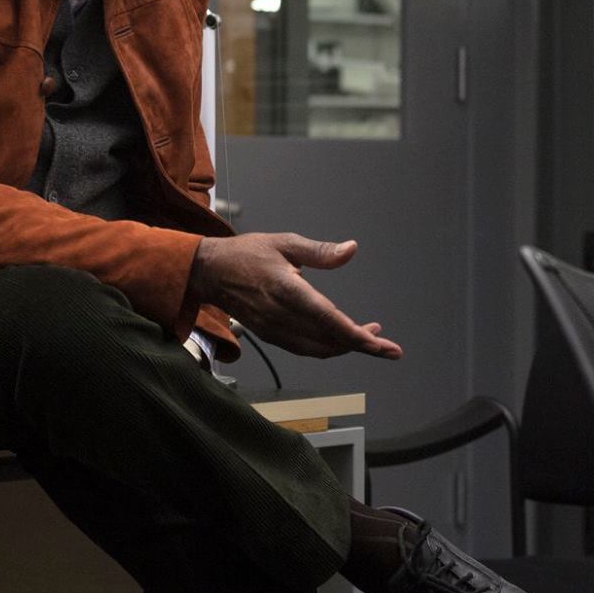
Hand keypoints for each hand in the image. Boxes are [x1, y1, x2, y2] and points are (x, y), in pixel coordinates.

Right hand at [187, 234, 401, 360]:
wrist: (209, 273)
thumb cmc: (245, 254)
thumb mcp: (285, 243)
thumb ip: (320, 252)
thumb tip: (351, 250)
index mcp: (288, 291)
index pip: (330, 321)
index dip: (359, 337)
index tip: (383, 345)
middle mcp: (282, 317)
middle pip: (330, 341)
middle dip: (361, 344)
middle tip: (384, 342)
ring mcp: (275, 330)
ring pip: (319, 349)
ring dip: (345, 346)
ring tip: (368, 337)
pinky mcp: (270, 336)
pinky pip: (305, 348)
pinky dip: (327, 347)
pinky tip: (339, 338)